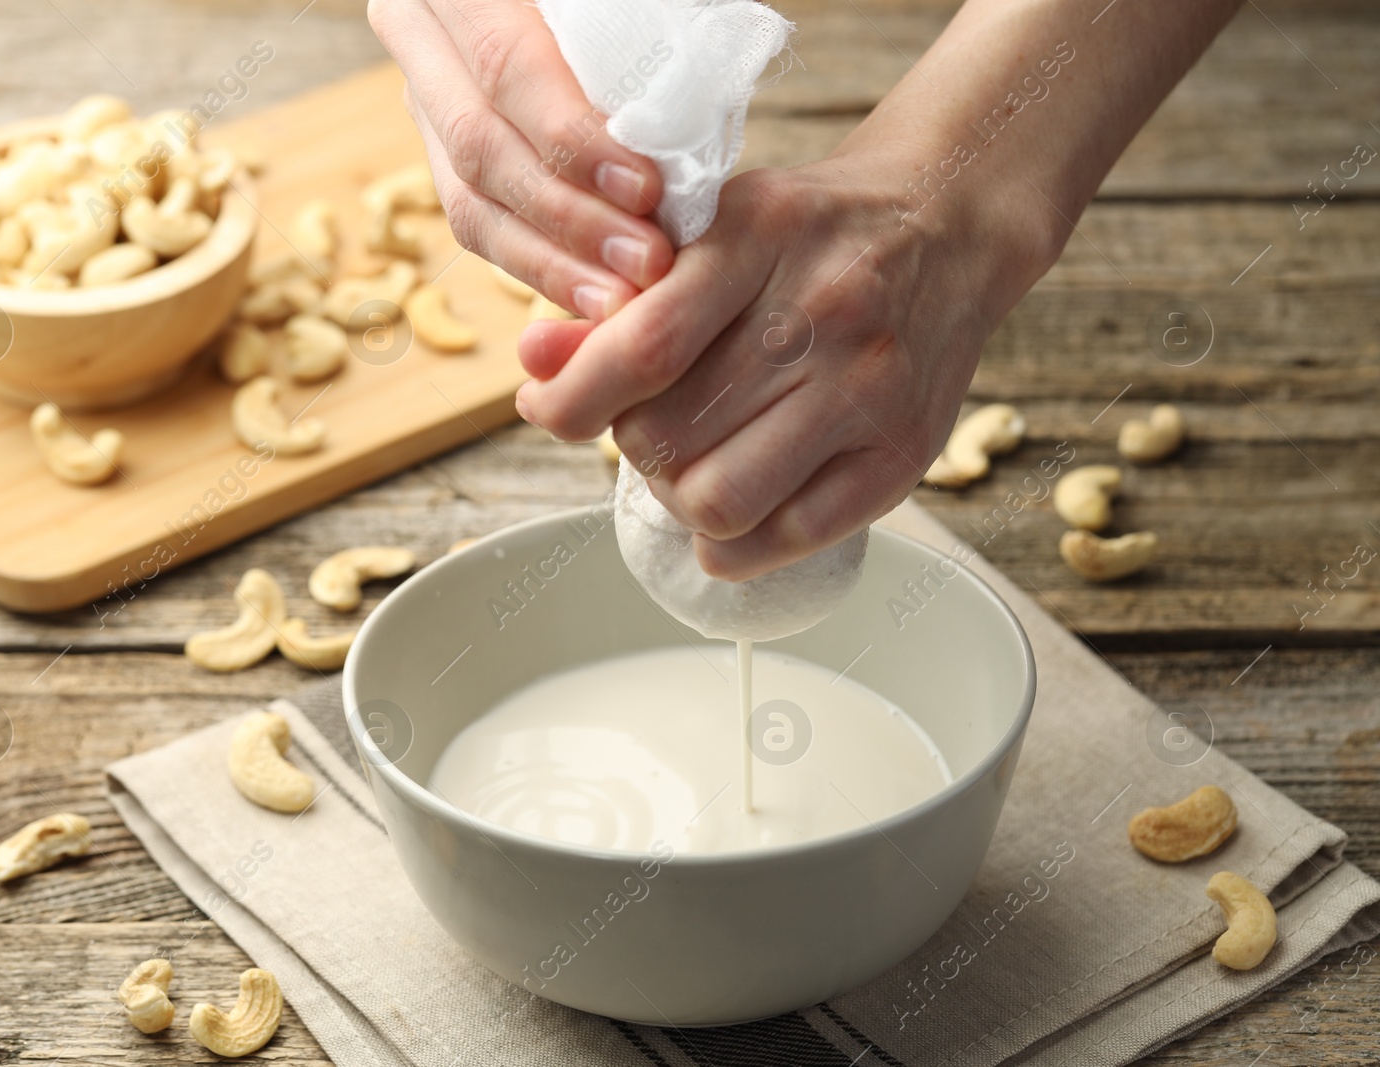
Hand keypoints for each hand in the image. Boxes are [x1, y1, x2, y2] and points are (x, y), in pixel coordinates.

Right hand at [368, 0, 675, 317]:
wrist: (562, 12)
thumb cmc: (614, 3)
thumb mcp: (613, 1)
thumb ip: (625, 38)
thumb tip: (668, 122)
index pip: (507, 68)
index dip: (573, 137)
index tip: (645, 188)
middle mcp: (418, 41)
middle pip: (481, 147)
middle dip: (571, 217)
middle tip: (648, 259)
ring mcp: (423, 105)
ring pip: (470, 203)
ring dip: (553, 262)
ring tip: (623, 298)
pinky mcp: (442, 158)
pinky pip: (479, 227)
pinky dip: (540, 269)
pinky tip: (593, 300)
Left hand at [514, 149, 1053, 580]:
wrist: (948, 220)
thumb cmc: (808, 234)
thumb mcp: (709, 233)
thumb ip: (617, 302)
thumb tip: (535, 363)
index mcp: (760, 237)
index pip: (641, 350)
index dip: (573, 400)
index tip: (549, 410)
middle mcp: (823, 313)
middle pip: (666, 438)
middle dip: (631, 445)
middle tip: (648, 424)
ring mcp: (869, 390)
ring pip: (717, 500)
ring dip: (677, 498)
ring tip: (692, 464)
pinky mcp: (903, 454)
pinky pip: (785, 540)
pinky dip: (733, 545)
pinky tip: (730, 511)